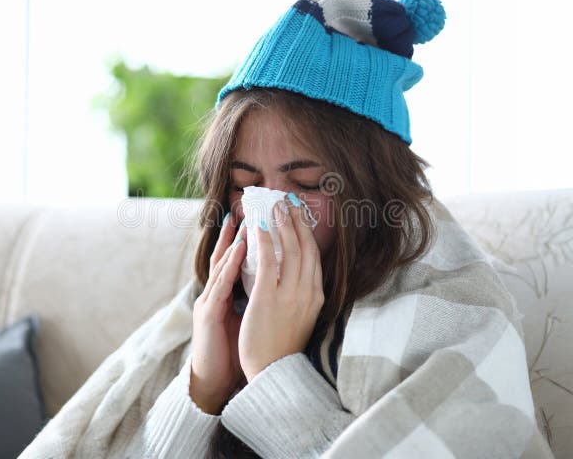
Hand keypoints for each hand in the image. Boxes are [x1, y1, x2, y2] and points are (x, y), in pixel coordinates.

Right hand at [190, 214, 246, 413]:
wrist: (217, 379)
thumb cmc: (234, 349)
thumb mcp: (247, 316)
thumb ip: (255, 295)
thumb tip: (274, 279)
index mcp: (226, 293)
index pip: (236, 259)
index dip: (245, 239)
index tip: (258, 218)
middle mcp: (215, 292)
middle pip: (224, 255)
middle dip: (235, 232)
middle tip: (247, 208)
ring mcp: (209, 301)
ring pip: (221, 265)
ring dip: (232, 241)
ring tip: (243, 221)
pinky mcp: (207, 313)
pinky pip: (221, 284)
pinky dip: (229, 265)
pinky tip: (238, 251)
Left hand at [238, 195, 324, 381]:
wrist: (272, 371)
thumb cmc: (282, 344)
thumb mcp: (301, 315)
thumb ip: (301, 292)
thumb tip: (295, 269)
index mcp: (316, 295)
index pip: (314, 256)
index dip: (306, 232)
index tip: (299, 213)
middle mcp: (308, 292)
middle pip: (305, 247)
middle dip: (296, 221)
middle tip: (286, 201)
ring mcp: (290, 295)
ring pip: (289, 249)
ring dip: (281, 224)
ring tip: (273, 206)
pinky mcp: (268, 298)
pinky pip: (268, 261)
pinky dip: (263, 241)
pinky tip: (256, 227)